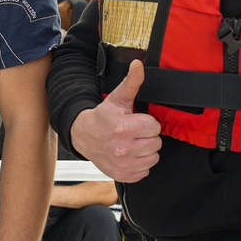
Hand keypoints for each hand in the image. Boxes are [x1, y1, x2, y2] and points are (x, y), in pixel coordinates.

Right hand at [69, 60, 161, 182]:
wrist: (83, 136)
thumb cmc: (103, 117)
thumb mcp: (117, 98)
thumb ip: (131, 82)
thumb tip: (138, 65)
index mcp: (123, 127)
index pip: (155, 127)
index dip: (148, 122)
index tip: (137, 121)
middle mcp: (122, 148)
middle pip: (156, 143)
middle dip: (148, 136)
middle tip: (135, 132)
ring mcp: (122, 164)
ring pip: (153, 158)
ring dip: (146, 151)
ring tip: (133, 143)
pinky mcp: (123, 175)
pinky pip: (145, 171)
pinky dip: (140, 164)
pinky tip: (130, 155)